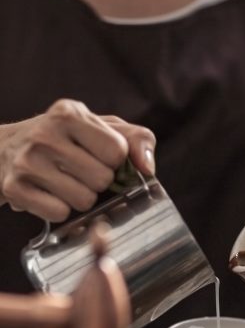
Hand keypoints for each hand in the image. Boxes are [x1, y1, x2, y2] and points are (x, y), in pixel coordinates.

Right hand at [0, 99, 155, 221]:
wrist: (3, 150)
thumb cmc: (64, 140)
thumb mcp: (99, 128)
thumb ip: (135, 140)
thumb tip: (148, 168)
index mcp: (70, 113)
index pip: (117, 151)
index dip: (114, 161)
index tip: (99, 157)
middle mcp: (46, 133)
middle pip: (102, 179)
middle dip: (98, 182)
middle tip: (80, 172)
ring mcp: (27, 161)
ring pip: (84, 200)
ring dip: (80, 198)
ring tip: (64, 183)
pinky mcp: (15, 188)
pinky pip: (59, 214)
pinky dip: (60, 211)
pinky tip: (49, 195)